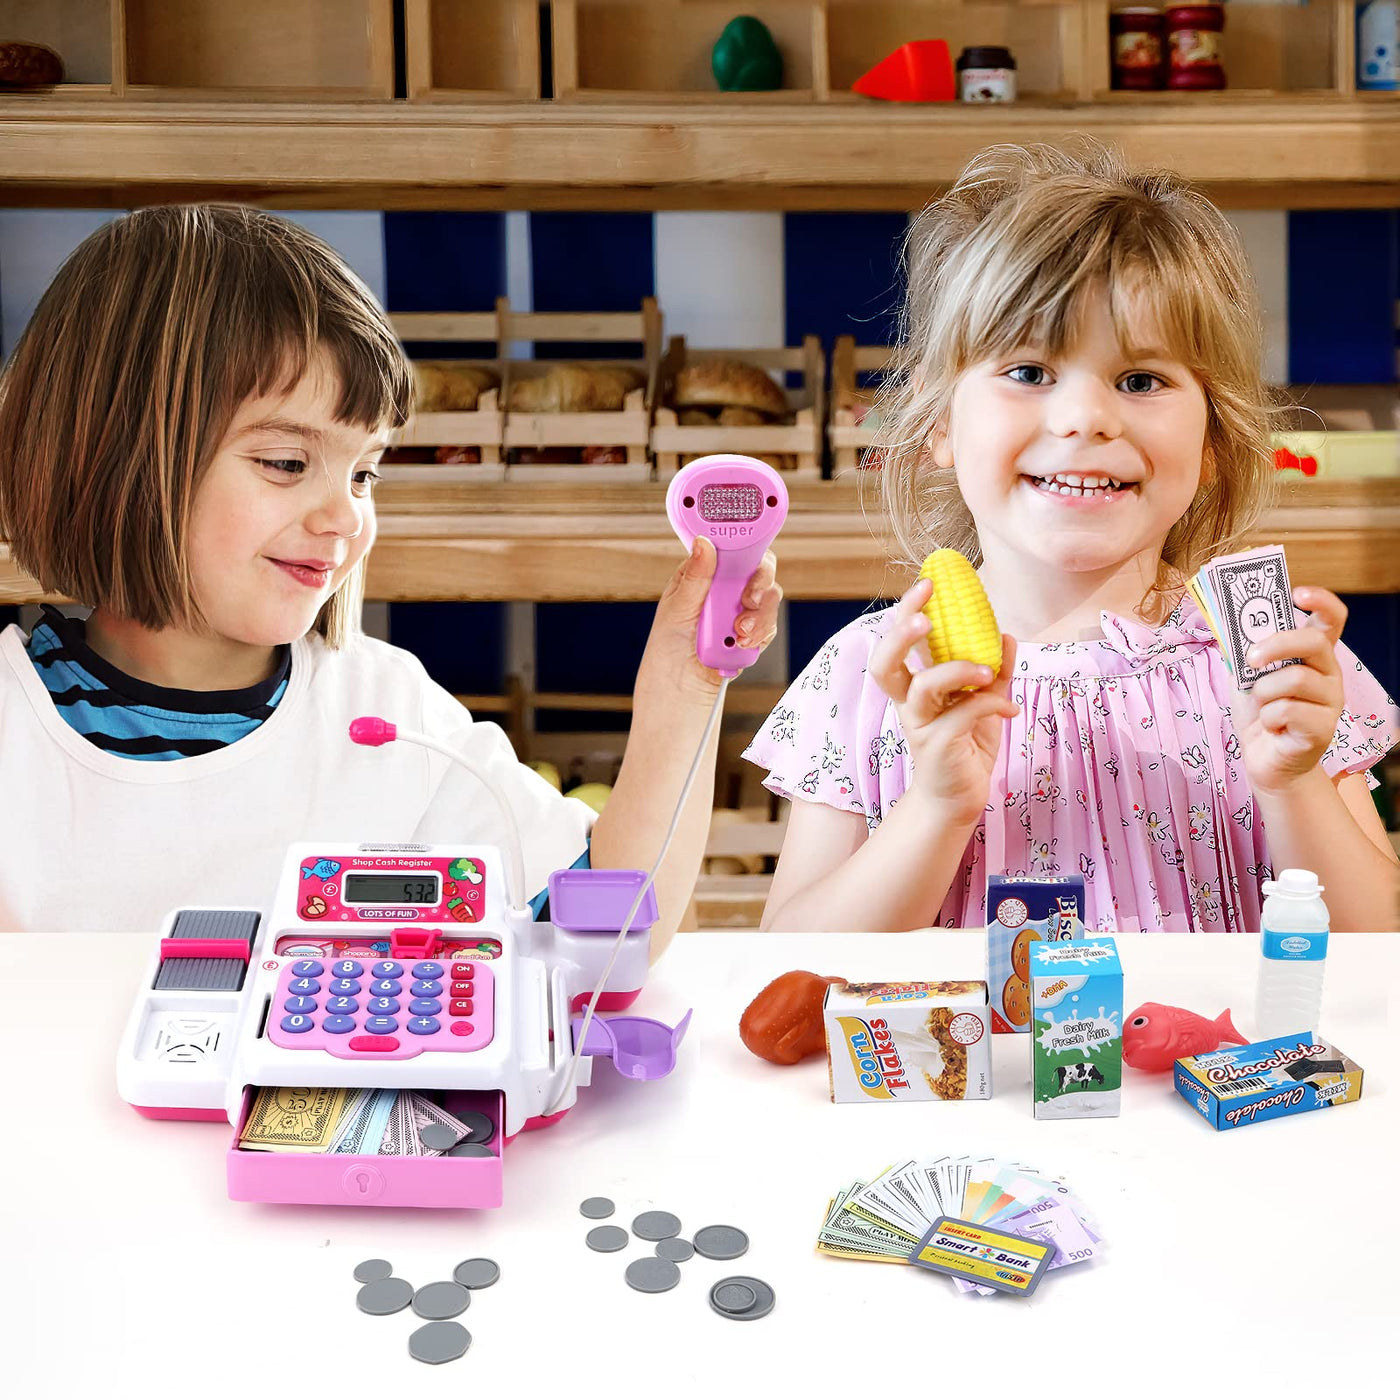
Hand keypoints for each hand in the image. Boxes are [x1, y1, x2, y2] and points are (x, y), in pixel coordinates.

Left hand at [637, 536, 781, 700]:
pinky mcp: (752, 634)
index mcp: (702, 576)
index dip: (746, 549)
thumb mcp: (675, 611)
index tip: (748, 562)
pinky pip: (769, 627)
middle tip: (747, 602)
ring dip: (758, 617)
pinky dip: (759, 637)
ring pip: (768, 599)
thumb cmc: (667, 652)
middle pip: (759, 570)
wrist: (680, 693)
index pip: (732, 550)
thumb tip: (704, 544)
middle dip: (758, 586)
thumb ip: (695, 579)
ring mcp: (740, 612)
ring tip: (738, 635)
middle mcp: (724, 590)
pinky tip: (740, 646)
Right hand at [868, 577, 1019, 824]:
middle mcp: (910, 704)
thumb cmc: (967, 747)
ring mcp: (920, 726)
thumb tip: (1006, 635)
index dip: (905, 613)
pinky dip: (992, 704)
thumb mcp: (984, 702)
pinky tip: (1011, 710)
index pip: (897, 644)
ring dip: (957, 670)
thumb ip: (994, 669)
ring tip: (987, 671)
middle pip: (884, 664)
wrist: (960, 799)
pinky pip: (964, 714)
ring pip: (923, 687)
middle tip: (926, 616)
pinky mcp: (937, 747)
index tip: (927, 584)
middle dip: (902, 634)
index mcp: (915, 688)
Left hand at [1233, 586, 1346, 795]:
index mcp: (1312, 656)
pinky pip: (1286, 711)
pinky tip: (1272, 727)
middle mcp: (1329, 674)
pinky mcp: (1323, 729)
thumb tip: (1222, 618)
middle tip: (1250, 660)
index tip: (1297, 592)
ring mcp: (1331, 702)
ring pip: (1294, 679)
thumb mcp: (1245, 675)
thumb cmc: (1258, 712)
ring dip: (1263, 692)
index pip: (1331, 620)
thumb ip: (1243, 648)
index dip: (1321, 601)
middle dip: (1275, 645)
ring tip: (1262, 706)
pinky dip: (1267, 719)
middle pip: (1313, 642)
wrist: (1263, 759)